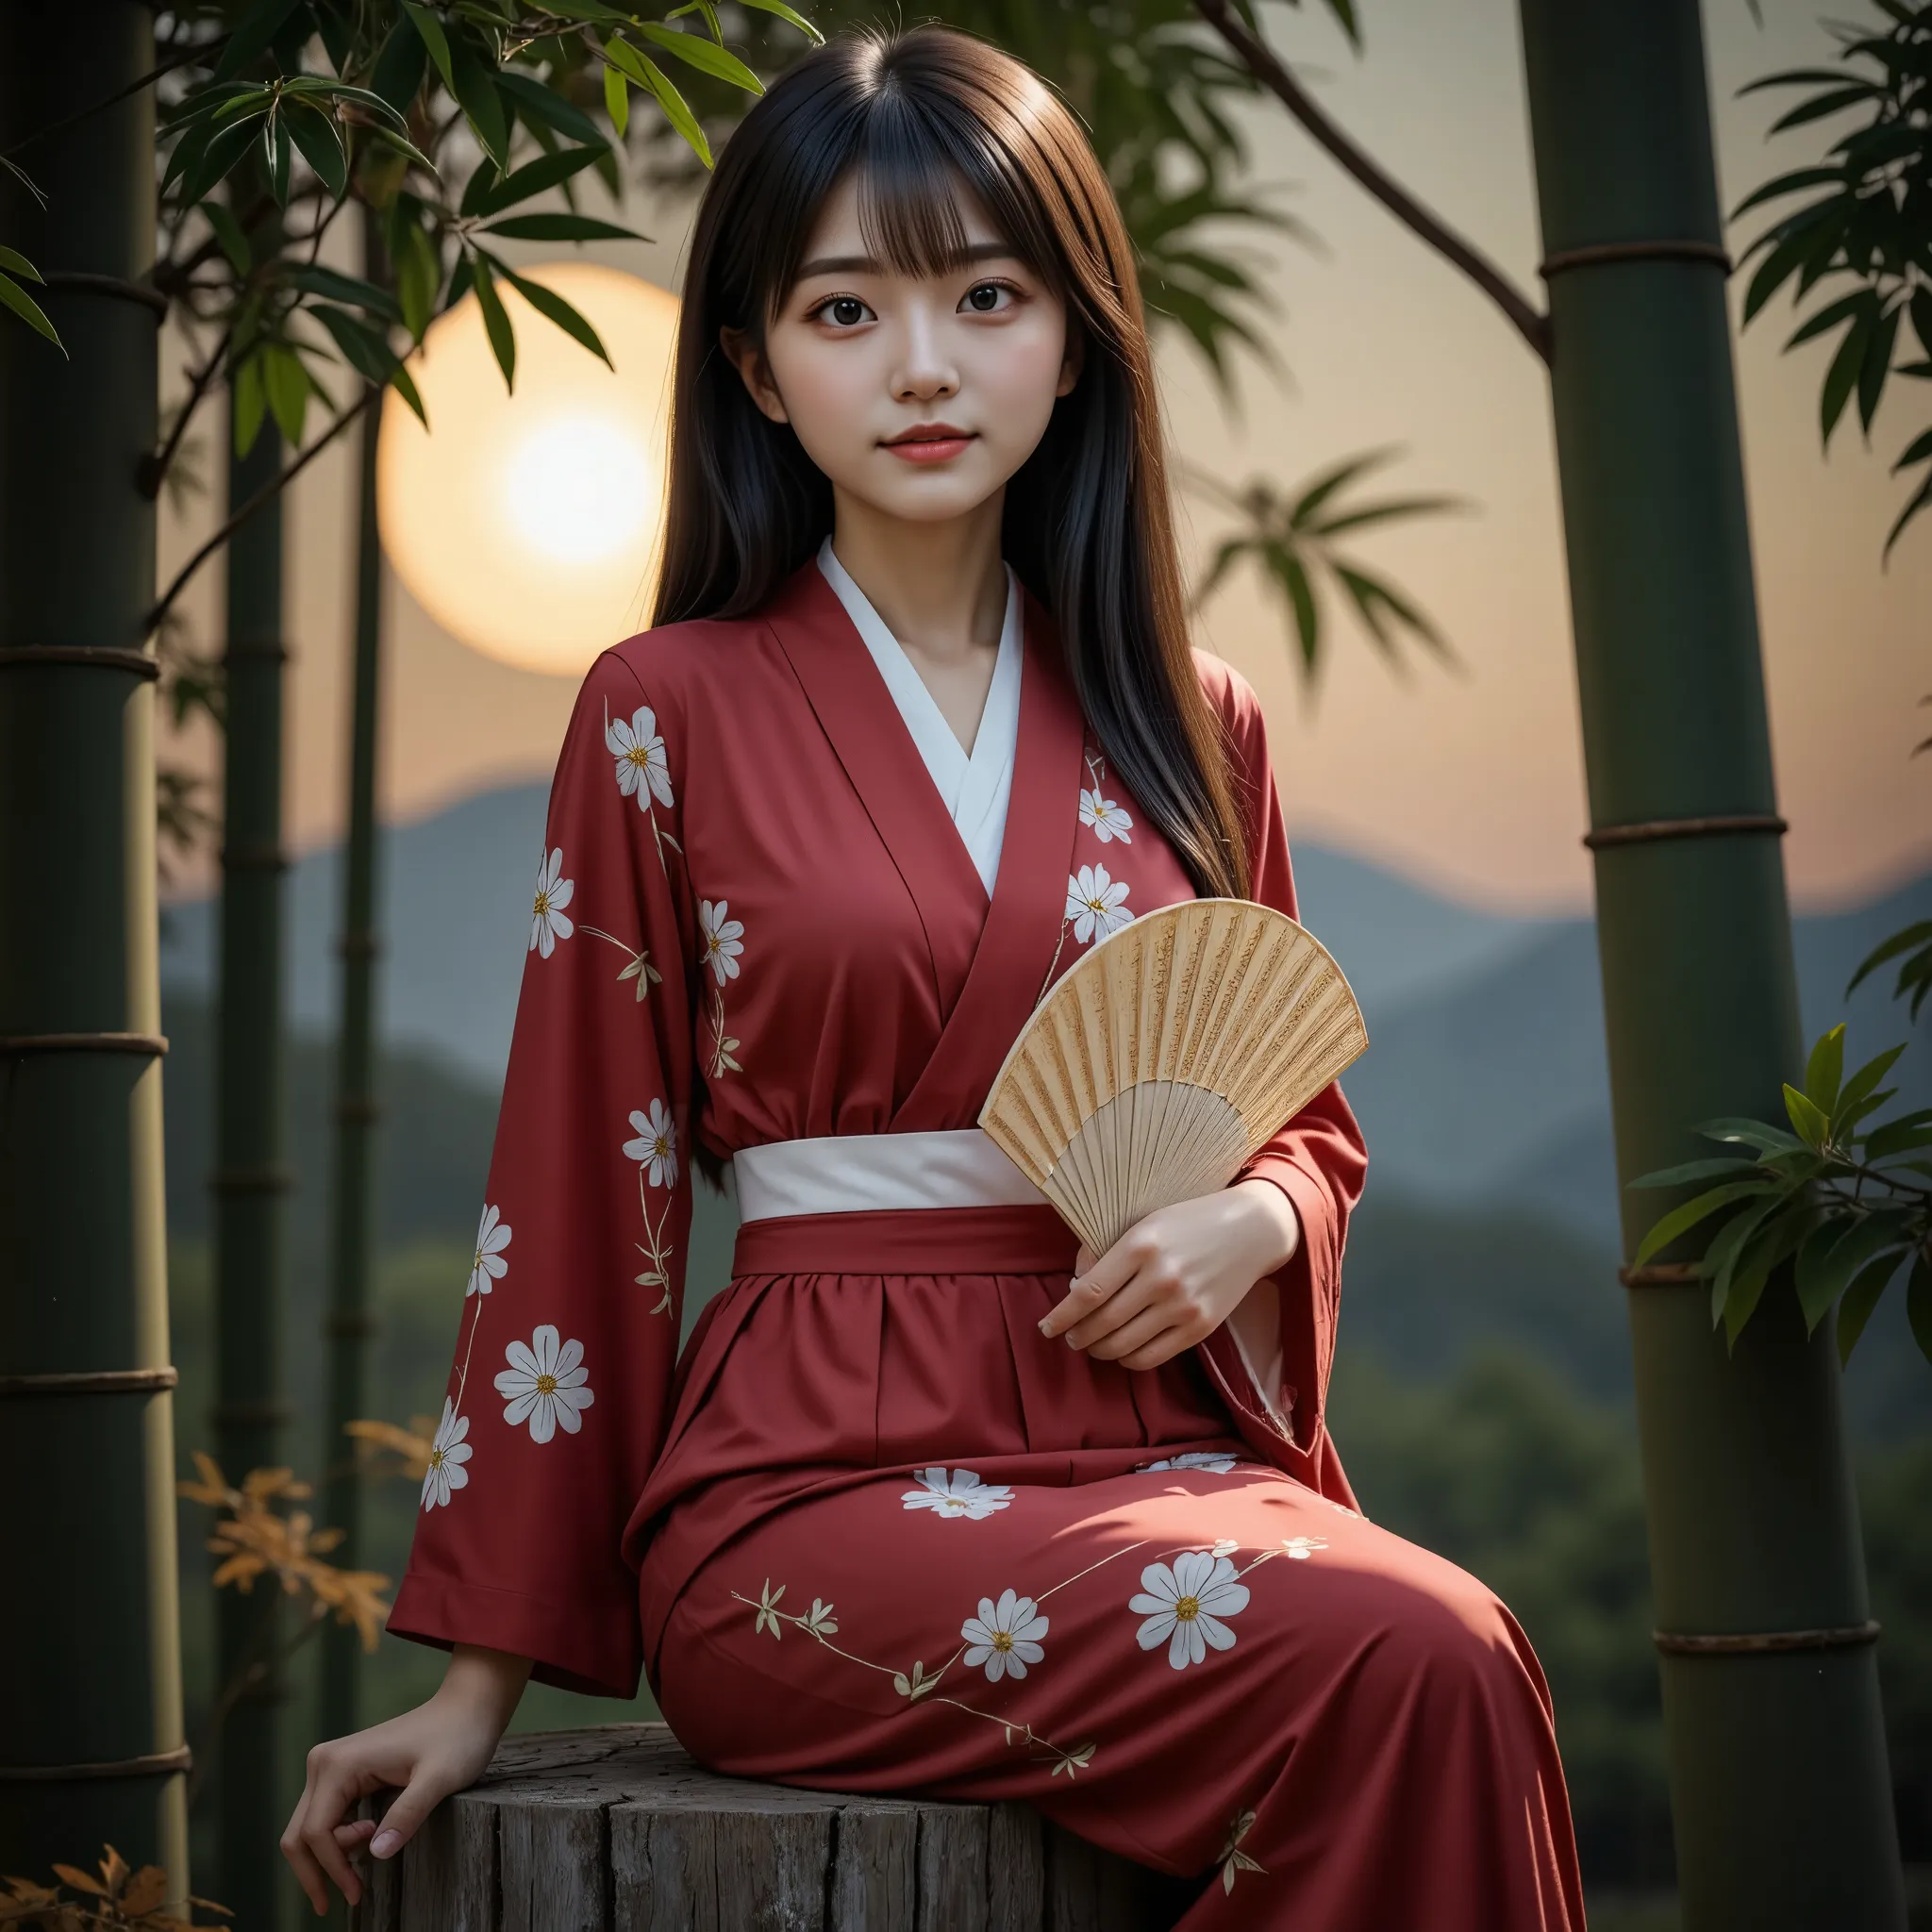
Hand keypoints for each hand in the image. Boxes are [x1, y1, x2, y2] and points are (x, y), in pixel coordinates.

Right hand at [280, 1644, 531, 1913]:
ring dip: (328, 1857)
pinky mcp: (343, 1771)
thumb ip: (408, 1813)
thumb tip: (375, 1854)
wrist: (467, 1706)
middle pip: (299, 1834)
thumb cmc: (458, 1738)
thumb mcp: (440, 1778)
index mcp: (339, 1764)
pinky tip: (366, 1844)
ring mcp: (332, 1765)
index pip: (316, 1833)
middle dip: (317, 1872)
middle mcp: (325, 1762)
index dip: (332, 1870)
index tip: (357, 1894)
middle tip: (349, 1898)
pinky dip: (336, 1841)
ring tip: (365, 1866)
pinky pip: (324, 1816)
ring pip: (309, 1827)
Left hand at [1037, 1179, 1300, 1370]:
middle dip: (1078, 1336)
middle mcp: (1161, 1278)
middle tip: (1070, 1337)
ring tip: (1092, 1345)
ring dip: (1100, 1350)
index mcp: (1141, 1245)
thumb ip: (1107, 1252)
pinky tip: (1122, 1351)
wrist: (1251, 1230)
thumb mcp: (1145, 1221)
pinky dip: (1129, 1360)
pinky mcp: (1201, 1328)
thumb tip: (1073, 1287)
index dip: (1061, 1316)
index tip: (1046, 1326)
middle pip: (1102, 1323)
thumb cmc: (1189, 1221)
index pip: (1088, 1293)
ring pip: (1124, 1345)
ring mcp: (1183, 1306)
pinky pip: (1152, 1357)